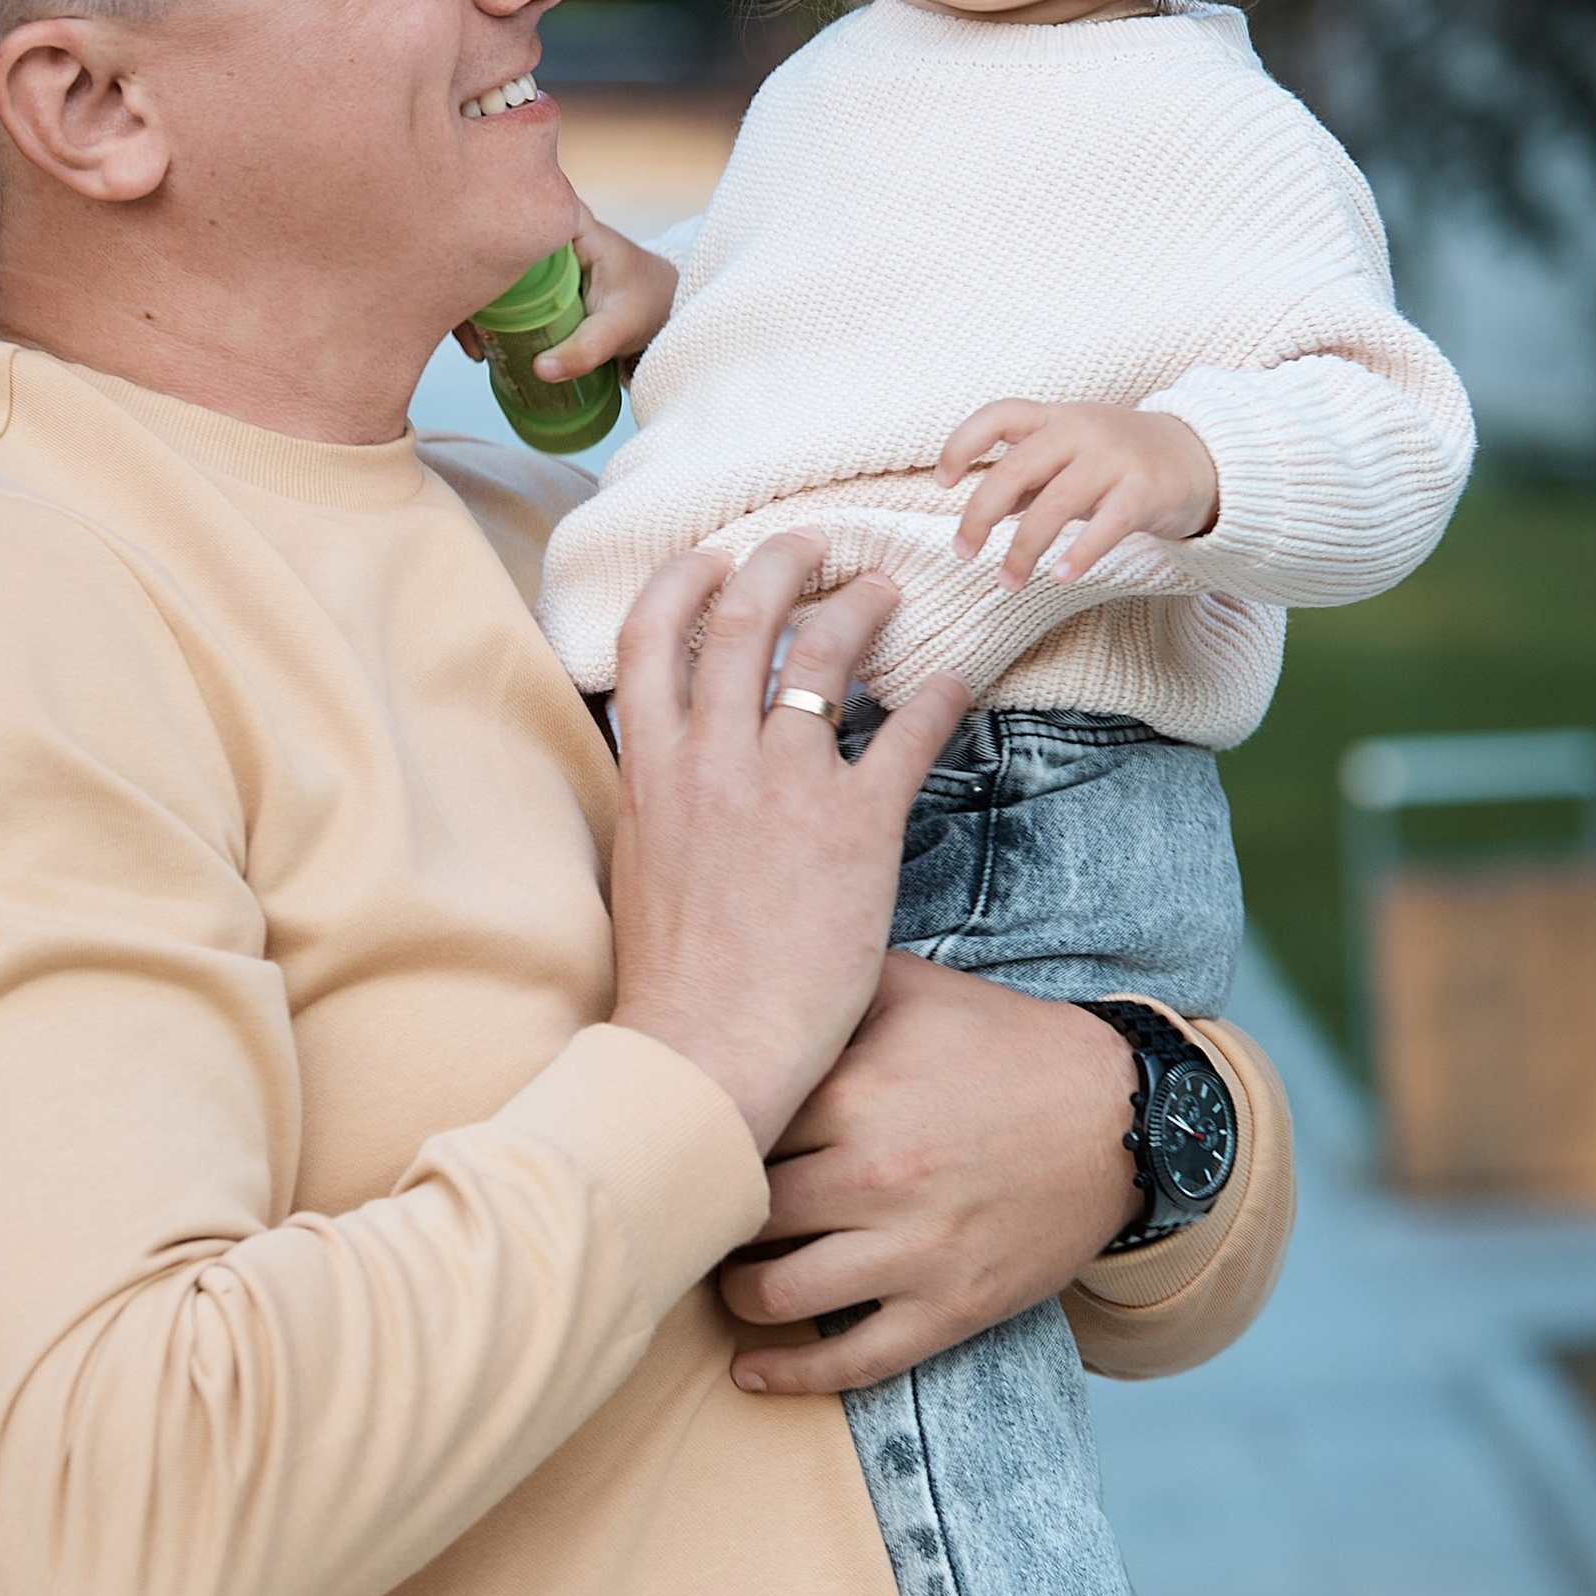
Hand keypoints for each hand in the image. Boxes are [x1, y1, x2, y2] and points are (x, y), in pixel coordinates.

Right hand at [452, 204, 675, 376]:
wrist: (662, 311)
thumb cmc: (649, 305)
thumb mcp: (619, 327)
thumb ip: (585, 349)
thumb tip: (539, 370)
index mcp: (567, 223)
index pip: (513, 208)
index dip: (482, 233)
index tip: (468, 276)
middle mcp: (545, 231)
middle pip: (490, 242)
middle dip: (466, 279)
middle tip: (464, 325)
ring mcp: (534, 255)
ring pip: (487, 268)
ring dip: (470, 300)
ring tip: (473, 346)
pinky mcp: (530, 279)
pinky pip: (496, 288)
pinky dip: (483, 314)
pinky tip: (480, 347)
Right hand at [609, 539, 966, 1150]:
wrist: (705, 1052)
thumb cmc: (673, 984)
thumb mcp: (640, 870)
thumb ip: (656, 805)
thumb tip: (665, 776)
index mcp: (649, 770)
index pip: (649, 635)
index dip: (684, 580)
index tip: (713, 558)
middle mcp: (711, 759)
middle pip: (740, 616)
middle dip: (778, 561)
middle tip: (812, 543)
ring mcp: (783, 787)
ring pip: (823, 652)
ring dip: (858, 605)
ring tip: (884, 589)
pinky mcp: (855, 827)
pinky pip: (907, 733)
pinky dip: (938, 695)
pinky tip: (956, 680)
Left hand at [716, 953, 1143, 1390]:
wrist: (1121, 1120)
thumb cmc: (1006, 1046)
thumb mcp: (915, 988)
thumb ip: (825, 983)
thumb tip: (735, 978)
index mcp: (856, 1092)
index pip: (733, 1128)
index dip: (700, 1139)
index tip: (682, 1144)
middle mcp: (877, 1175)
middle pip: (743, 1214)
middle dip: (712, 1217)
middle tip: (696, 1217)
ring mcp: (915, 1251)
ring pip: (777, 1295)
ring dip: (736, 1294)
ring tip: (730, 1279)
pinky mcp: (951, 1308)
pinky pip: (852, 1361)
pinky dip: (789, 1375)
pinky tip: (748, 1372)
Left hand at [939, 399, 1219, 586]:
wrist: (1203, 456)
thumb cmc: (1123, 461)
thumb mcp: (1072, 457)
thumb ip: (1030, 478)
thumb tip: (982, 511)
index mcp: (1057, 419)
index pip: (1000, 415)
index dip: (963, 443)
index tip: (943, 480)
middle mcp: (1082, 431)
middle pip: (1016, 467)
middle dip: (980, 513)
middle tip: (963, 550)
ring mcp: (1115, 459)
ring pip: (1054, 504)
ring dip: (1023, 549)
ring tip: (1008, 582)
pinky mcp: (1146, 491)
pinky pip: (1106, 525)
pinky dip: (1079, 553)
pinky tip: (1060, 576)